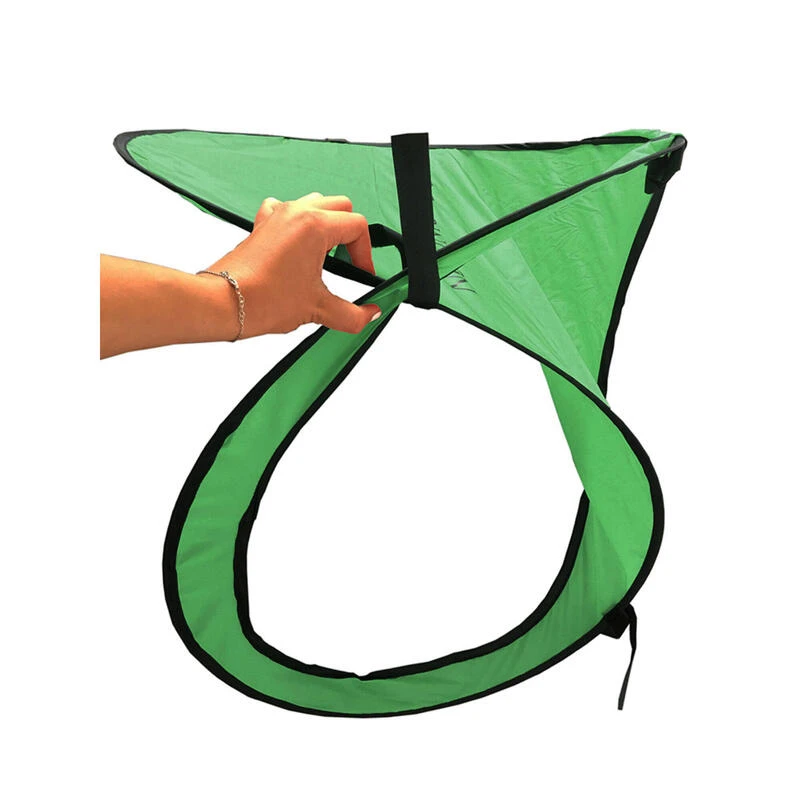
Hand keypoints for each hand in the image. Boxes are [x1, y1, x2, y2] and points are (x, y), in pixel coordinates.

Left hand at [200, 191, 381, 337]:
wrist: (224, 303)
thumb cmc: (262, 299)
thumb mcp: (318, 309)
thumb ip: (353, 314)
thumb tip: (369, 315)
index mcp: (315, 226)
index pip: (358, 226)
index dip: (366, 253)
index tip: (362, 274)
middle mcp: (296, 213)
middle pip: (340, 207)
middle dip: (350, 234)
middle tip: (349, 262)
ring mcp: (276, 216)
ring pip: (314, 203)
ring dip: (327, 224)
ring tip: (326, 256)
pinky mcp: (261, 226)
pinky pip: (285, 209)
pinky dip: (297, 223)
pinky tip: (297, 246)